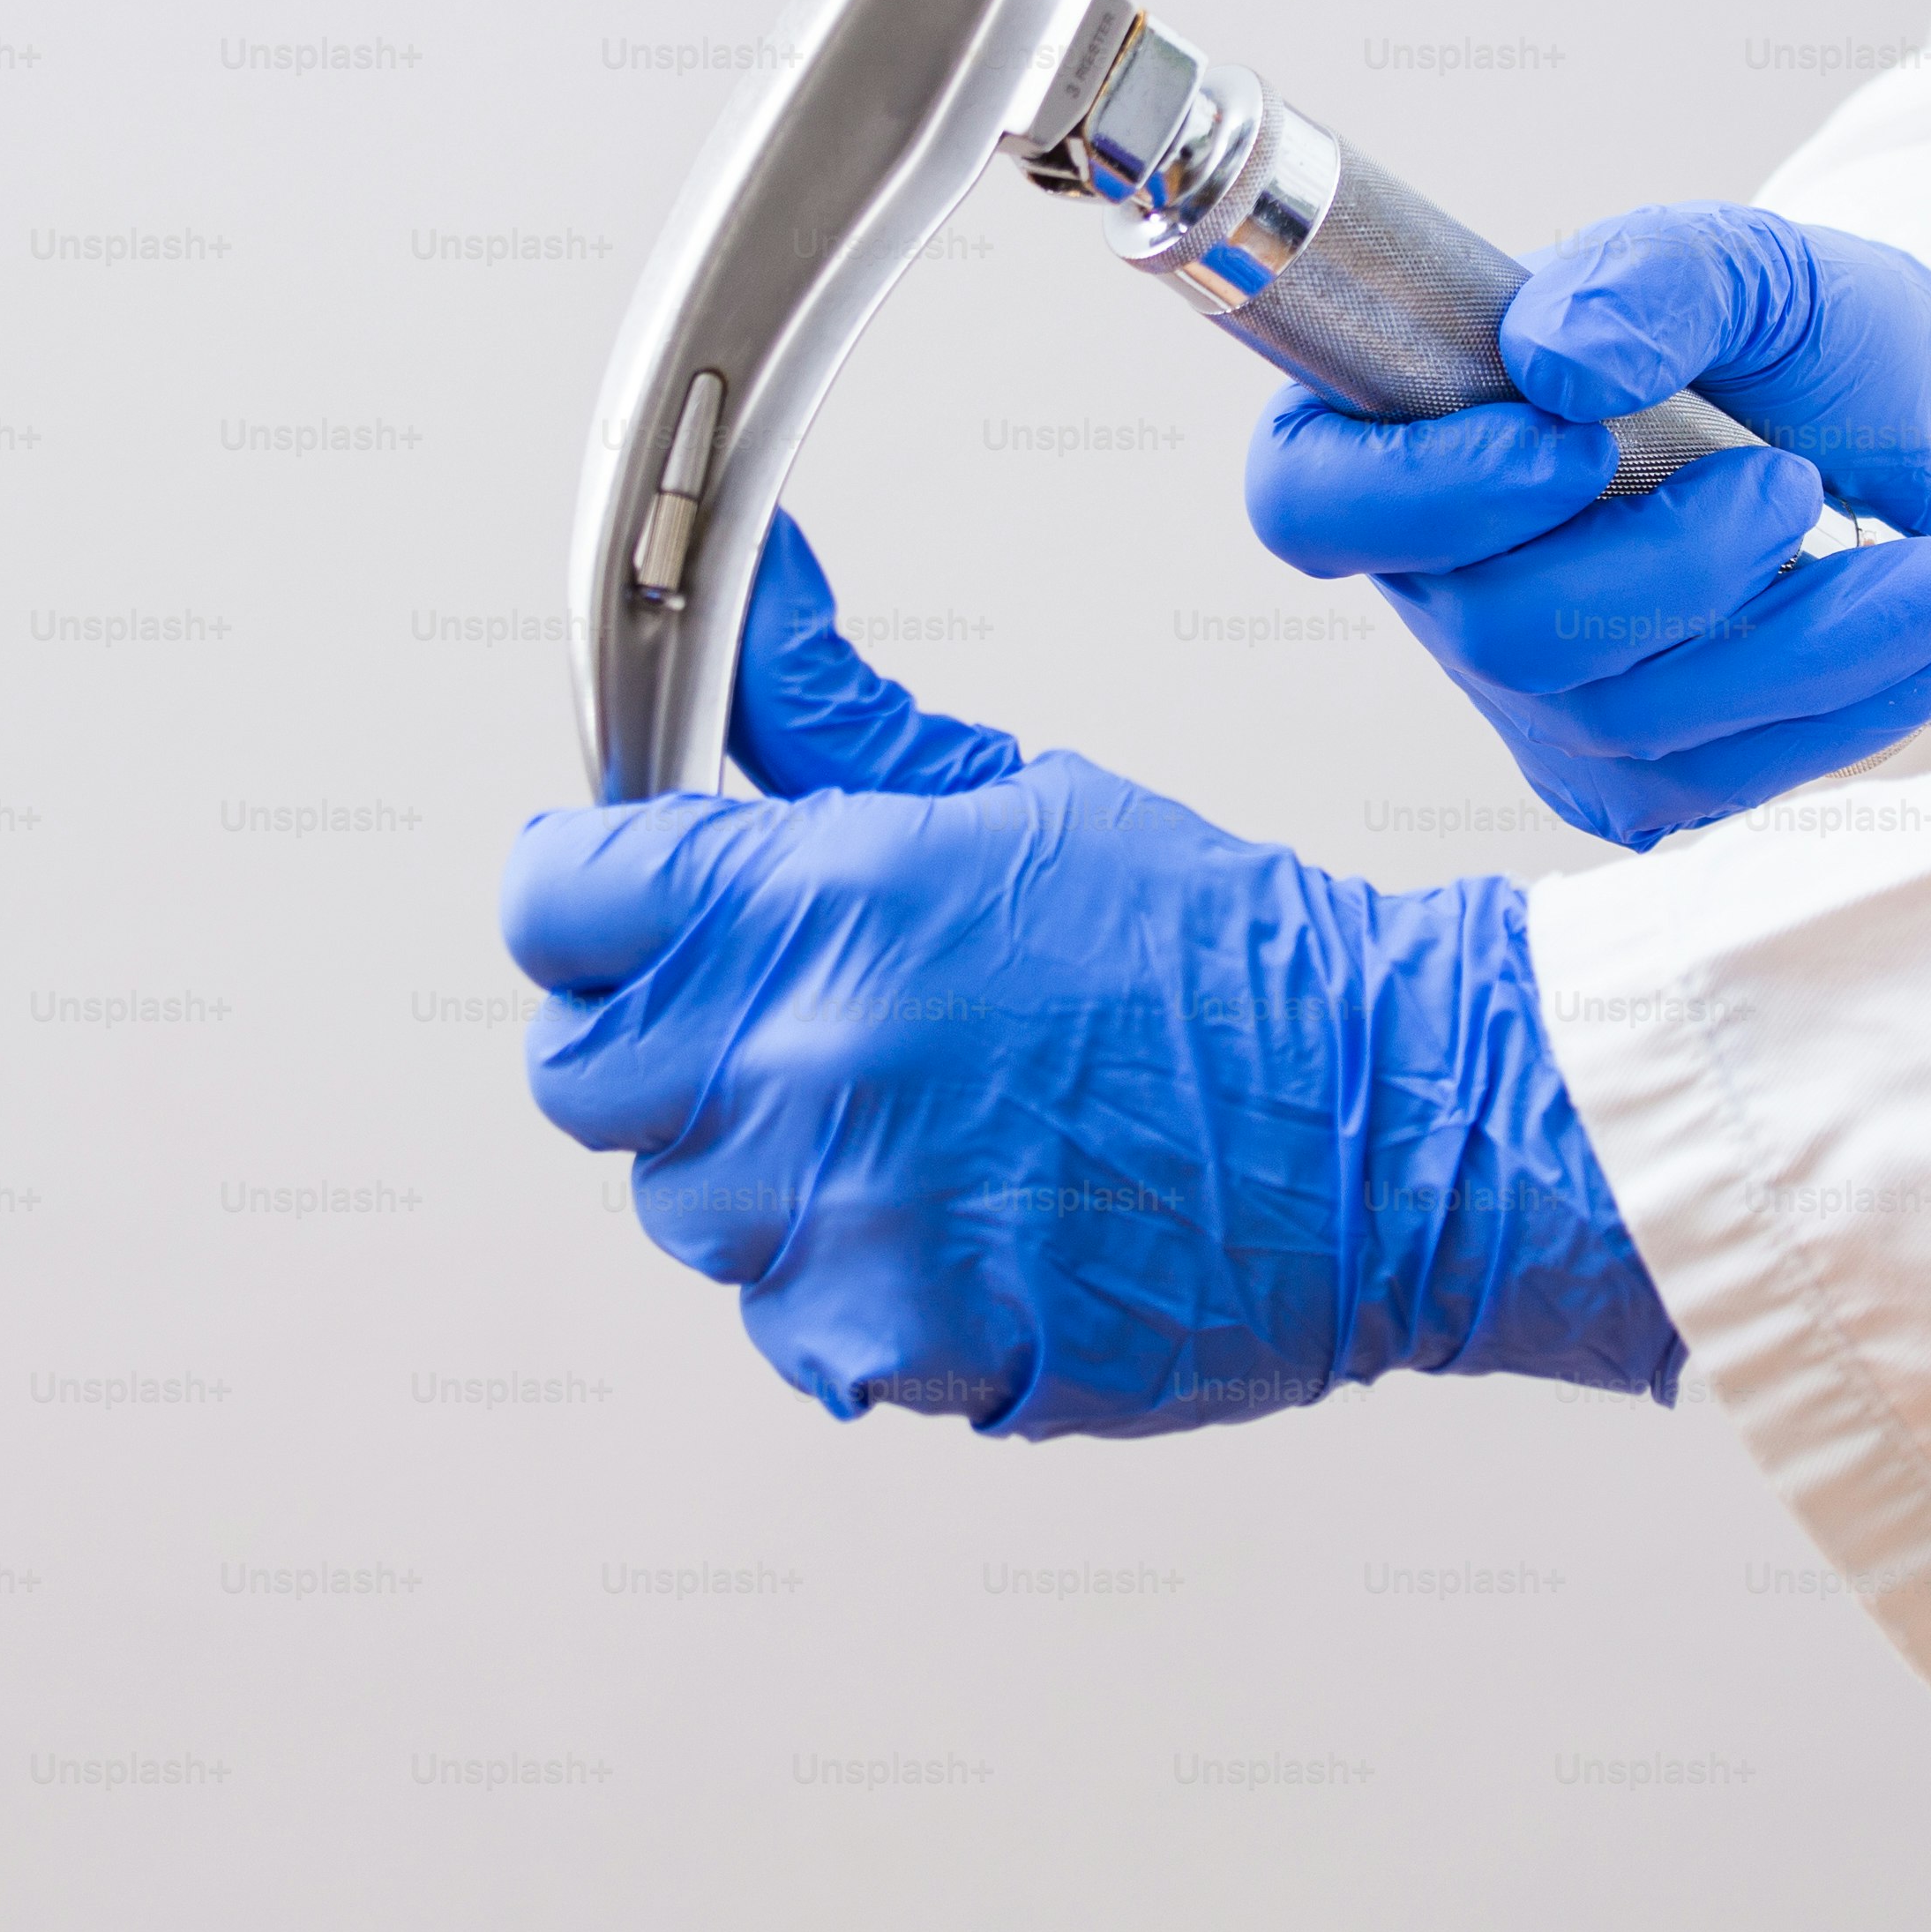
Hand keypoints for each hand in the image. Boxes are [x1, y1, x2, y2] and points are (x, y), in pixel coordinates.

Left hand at [499, 513, 1683, 1437]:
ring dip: (761, 1169)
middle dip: (659, 1040)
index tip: (629, 905)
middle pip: (582, 1075)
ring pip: (682, 1205)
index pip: (554, 902)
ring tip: (910, 1126)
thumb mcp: (1010, 795)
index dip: (585, 896)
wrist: (1377, 1125)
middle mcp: (803, 1058)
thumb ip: (831, 720)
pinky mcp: (888, 1340)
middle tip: (780, 1024)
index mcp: (821, 898)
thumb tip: (752, 590)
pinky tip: (959, 1221)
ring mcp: (836, 1216)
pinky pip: (781, 1320)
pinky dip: (844, 1286)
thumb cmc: (1211, 953)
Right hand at [1246, 202, 1930, 849]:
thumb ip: (1648, 274)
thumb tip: (1561, 358)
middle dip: (1668, 565)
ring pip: (1618, 720)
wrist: (1921, 446)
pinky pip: (1715, 785)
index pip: (1312, 503)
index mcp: (1406, 434)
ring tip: (1922, 561)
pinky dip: (1840, 705)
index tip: (1574, 443)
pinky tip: (1915, 626)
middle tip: (1795, 485)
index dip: (1422, 495)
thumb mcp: (1743, 263)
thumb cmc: (1794, 344)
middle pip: (1495, 631)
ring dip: (1793, 639)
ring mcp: (1532, 701)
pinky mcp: (1634, 783)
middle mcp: (1444, 583)